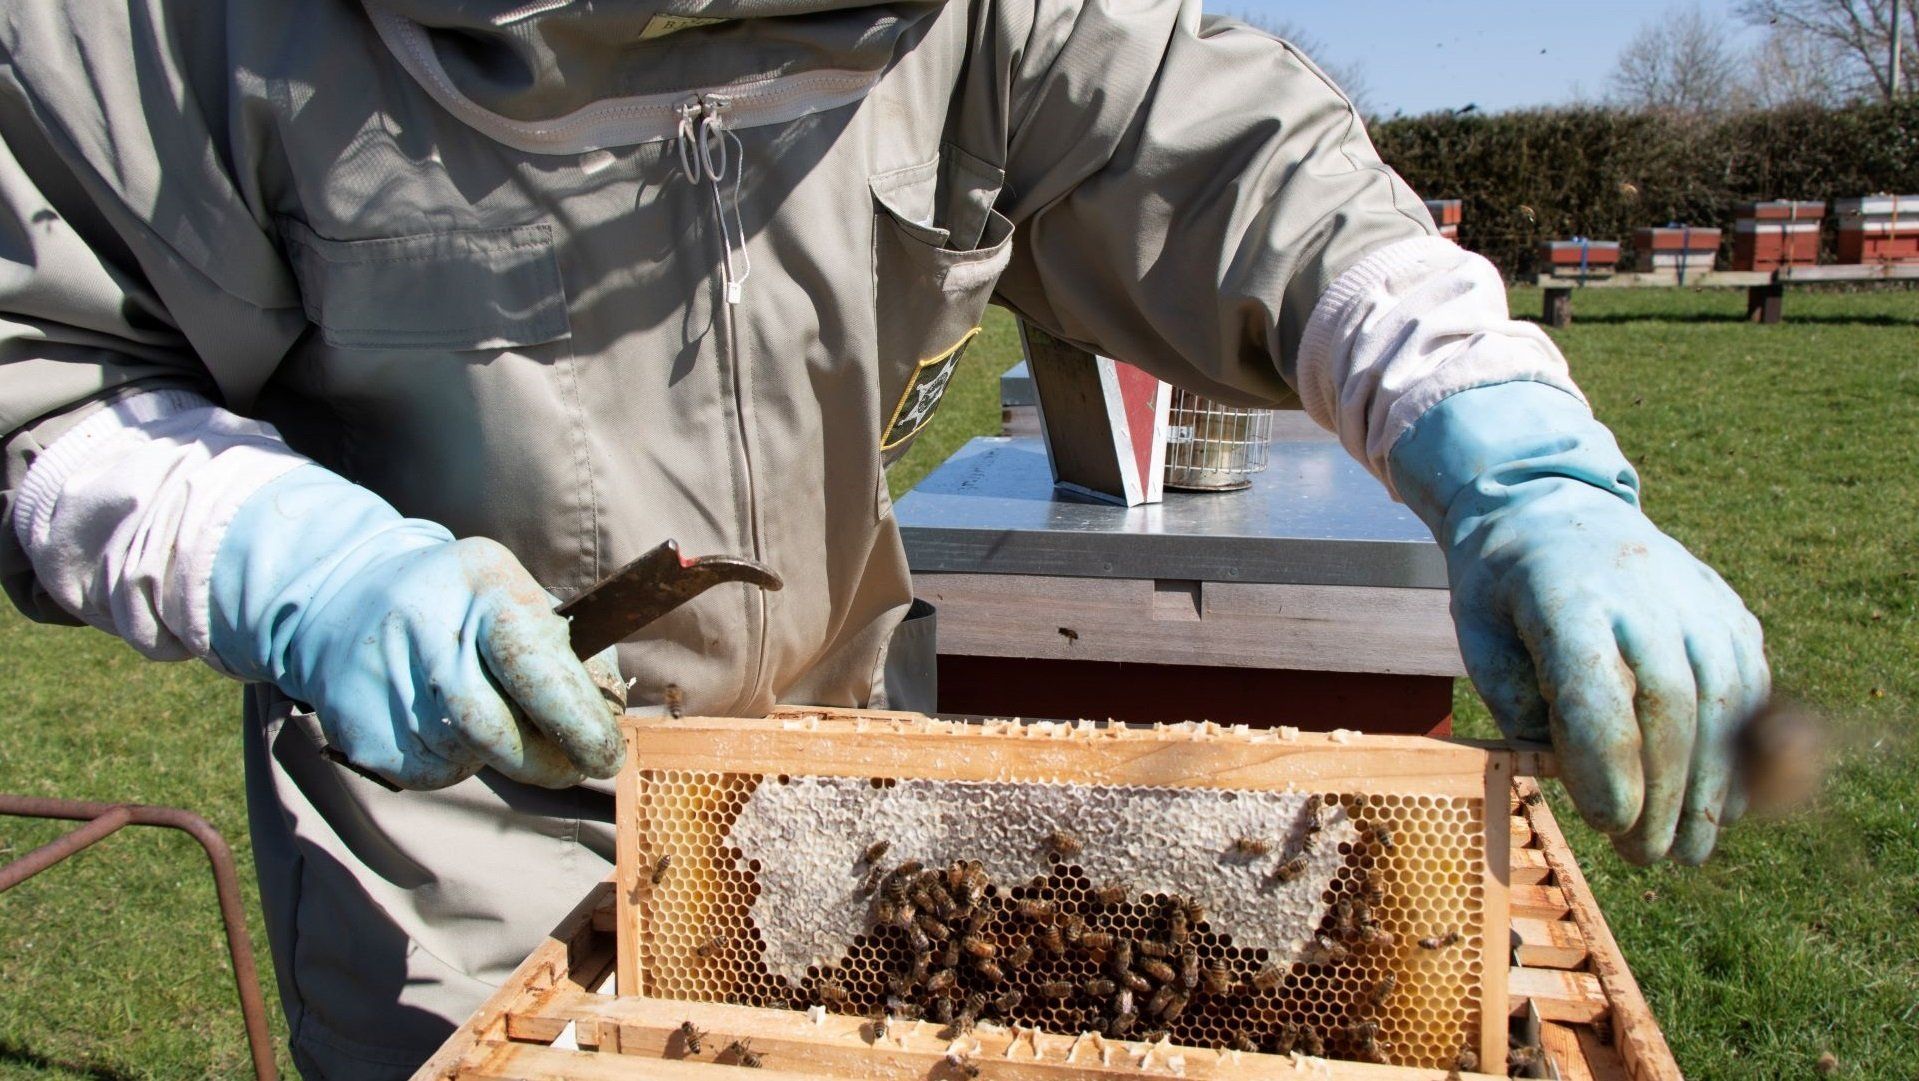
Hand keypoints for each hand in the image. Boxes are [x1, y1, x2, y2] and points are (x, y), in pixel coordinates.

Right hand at [208, 466, 625, 789]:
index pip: (533, 663)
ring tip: (488, 714)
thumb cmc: (468, 609)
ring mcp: (381, 673)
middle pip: (493, 724)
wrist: (345, 599)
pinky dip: (456, 761)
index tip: (607, 755)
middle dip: (545, 759)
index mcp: (482, 578)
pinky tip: (444, 723)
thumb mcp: (518, 600)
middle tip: (575, 768)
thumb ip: (570, 653)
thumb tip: (609, 720)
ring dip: (498, 754)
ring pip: (465, 754)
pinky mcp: (356, 722)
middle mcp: (424, 621)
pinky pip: (430, 771)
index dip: (575, 720)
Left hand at [1390, 382, 1768, 863]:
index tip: (1608, 823)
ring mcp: (1695, 597)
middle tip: (1646, 856)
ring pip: (1721, 701)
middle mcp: (1642, 592)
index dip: (1608, 763)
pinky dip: (1741, 751)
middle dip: (1663, 793)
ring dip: (1711, 787)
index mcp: (1566, 595)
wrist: (1553, 504)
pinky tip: (1724, 804)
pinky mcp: (1728, 609)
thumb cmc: (1504, 584)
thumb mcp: (1479, 632)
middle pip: (1669, 703)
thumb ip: (1516, 702)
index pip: (1597, 687)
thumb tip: (1568, 776)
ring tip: (1688, 851)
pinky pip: (1748, 687)